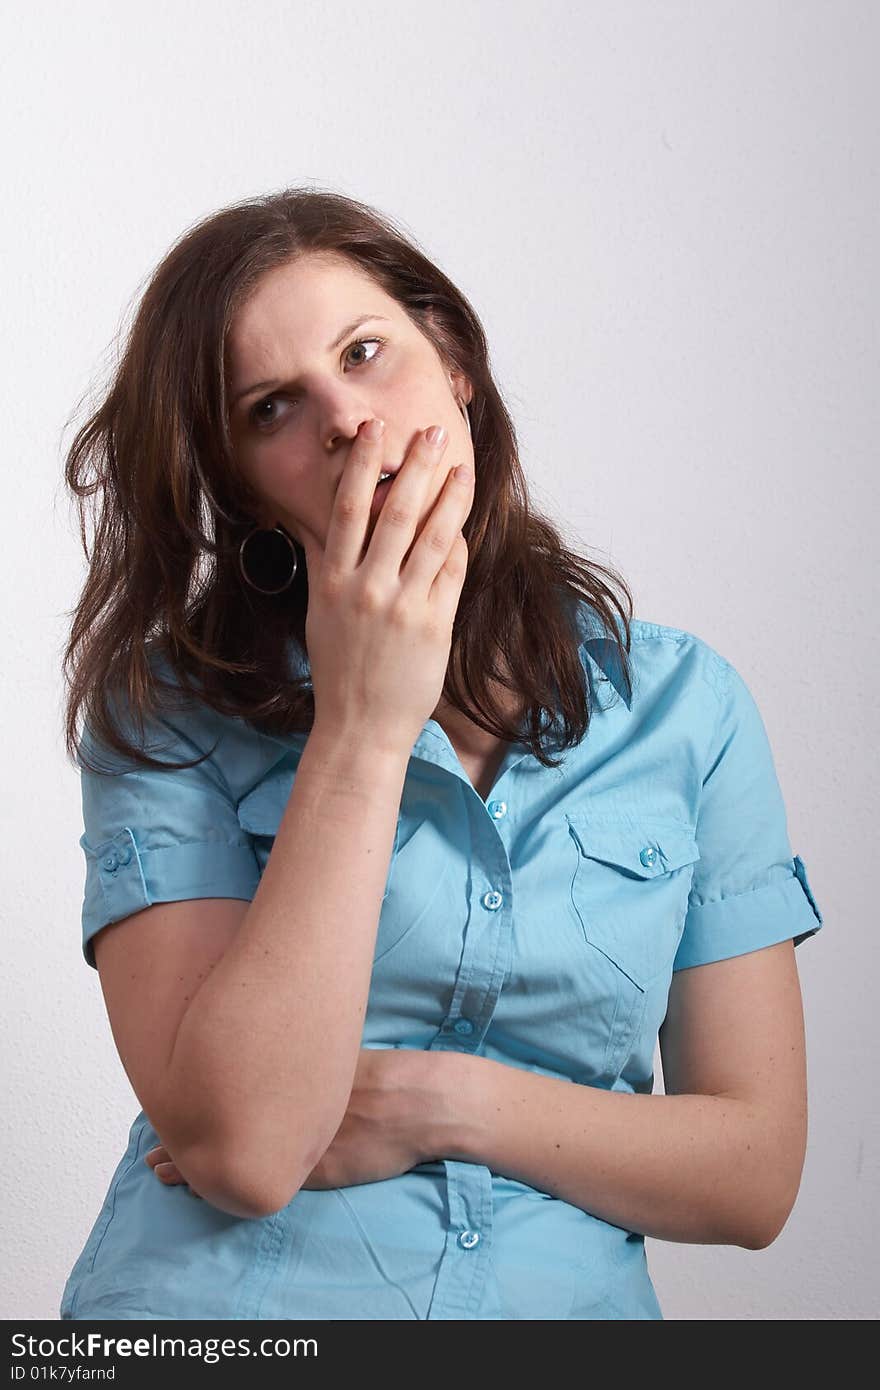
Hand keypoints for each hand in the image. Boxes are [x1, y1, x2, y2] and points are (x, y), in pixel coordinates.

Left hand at [144, 1048, 448, 1196]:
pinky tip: (207, 1191)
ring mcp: (295, 1145)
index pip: (220, 1090)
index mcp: (281, 1079)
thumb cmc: (381, 1075)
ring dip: (192, 1167)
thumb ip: (298, 1053)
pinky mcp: (312, 1174)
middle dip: (180, 1138)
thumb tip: (268, 1039)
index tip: (163, 1104)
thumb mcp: (330, 1051)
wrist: (416, 1104)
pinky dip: (230, 1186)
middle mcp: (281, 1113)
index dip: (188, 1102)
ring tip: (160, 1171)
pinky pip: (262, 1181)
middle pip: (217, 1125)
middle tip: (150, 1148)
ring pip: (231, 1159)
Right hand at [298, 417, 474, 753]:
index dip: (362, 466)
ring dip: (450, 498)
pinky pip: (450, 573)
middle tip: (431, 432)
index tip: (374, 431)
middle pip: (395, 512)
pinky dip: (457, 544)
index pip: (347, 509)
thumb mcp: (320, 613)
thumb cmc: (340, 670)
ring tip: (462, 469)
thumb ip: (324, 566)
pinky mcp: (433, 626)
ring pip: (432, 537)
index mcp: (332, 581)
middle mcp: (366, 589)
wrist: (361, 726)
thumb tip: (317, 523)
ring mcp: (401, 606)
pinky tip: (461, 523)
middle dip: (415, 467)